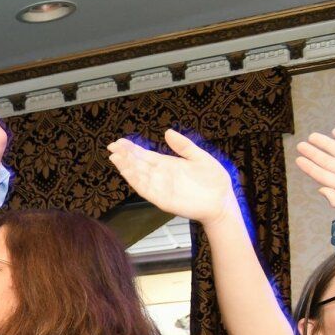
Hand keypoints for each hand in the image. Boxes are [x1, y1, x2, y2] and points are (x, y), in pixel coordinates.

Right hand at [106, 130, 239, 225]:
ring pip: (139, 176)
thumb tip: (167, 132)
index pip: (146, 155)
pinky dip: (135, 181)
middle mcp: (161, 175)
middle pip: (138, 164)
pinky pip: (145, 189)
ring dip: (126, 167)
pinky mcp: (162, 199)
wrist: (221, 202)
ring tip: (115, 157)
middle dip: (125, 156)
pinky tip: (127, 172)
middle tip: (112, 147)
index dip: (132, 149)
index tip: (120, 142)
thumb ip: (184, 146)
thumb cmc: (214, 181)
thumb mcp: (200, 157)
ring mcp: (160, 187)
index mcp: (168, 164)